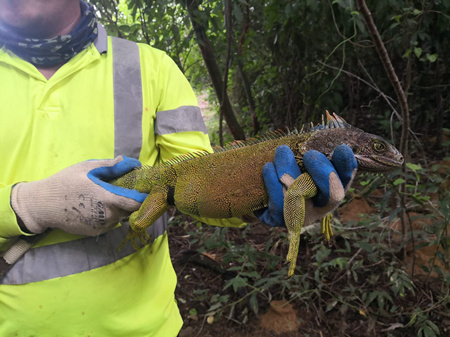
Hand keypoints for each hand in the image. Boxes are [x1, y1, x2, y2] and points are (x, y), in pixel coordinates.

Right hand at [11, 156, 147, 235]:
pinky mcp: (96, 232)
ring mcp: (102, 225)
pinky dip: (109, 215)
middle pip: (130, 209)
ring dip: (119, 208)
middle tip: (122, 189)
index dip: (144, 196)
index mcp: (107, 198)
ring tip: (105, 197)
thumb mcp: (87, 168)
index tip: (147, 190)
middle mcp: (107, 215)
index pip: (136, 202)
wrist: (43, 206)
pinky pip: (110, 223)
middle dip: (130, 200)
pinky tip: (96, 206)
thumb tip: (132, 162)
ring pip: (121, 217)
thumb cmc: (65, 182)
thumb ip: (111, 166)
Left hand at [255, 145, 356, 226]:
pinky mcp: (279, 219)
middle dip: (323, 172)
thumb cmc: (285, 167)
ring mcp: (301, 216)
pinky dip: (273, 182)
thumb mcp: (301, 156)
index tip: (342, 149)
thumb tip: (319, 131)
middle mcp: (321, 206)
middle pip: (333, 194)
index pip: (346, 178)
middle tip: (310, 154)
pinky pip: (278, 204)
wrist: (258, 189)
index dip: (347, 165)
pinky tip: (268, 167)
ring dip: (290, 170)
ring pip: (301, 197)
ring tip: (282, 150)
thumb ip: (313, 145)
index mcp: (332, 187)